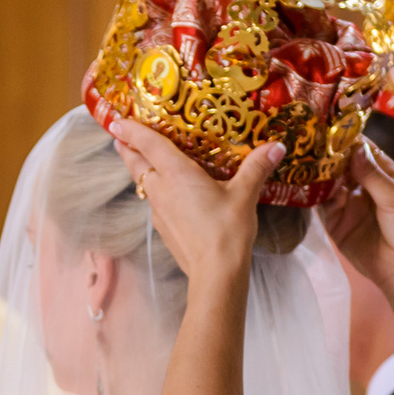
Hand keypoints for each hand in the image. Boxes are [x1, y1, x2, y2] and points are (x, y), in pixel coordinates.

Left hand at [110, 119, 283, 291]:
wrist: (215, 273)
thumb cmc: (227, 231)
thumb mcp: (244, 195)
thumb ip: (257, 168)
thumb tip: (276, 146)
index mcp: (177, 175)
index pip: (148, 145)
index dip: (132, 131)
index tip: (118, 121)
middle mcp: (162, 190)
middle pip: (136, 164)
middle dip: (127, 149)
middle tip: (120, 136)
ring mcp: (159, 211)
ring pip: (143, 184)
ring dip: (139, 170)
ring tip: (140, 159)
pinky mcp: (163, 228)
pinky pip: (154, 202)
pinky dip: (154, 190)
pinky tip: (167, 192)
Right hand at [319, 141, 393, 294]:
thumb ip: (372, 174)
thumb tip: (355, 147)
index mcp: (387, 177)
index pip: (366, 152)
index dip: (350, 139)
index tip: (331, 125)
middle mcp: (366, 189)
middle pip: (344, 166)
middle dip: (329, 155)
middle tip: (310, 140)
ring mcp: (350, 206)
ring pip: (330, 184)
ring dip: (319, 173)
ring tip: (305, 159)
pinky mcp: (337, 225)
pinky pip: (322, 206)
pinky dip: (315, 195)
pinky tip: (307, 185)